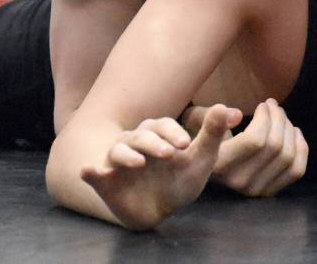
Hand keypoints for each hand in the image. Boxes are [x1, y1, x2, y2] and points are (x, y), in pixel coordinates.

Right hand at [81, 105, 241, 229]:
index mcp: (157, 134)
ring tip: (139, 163)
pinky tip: (90, 172)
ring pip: (118, 150)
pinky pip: (94, 174)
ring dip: (127, 155)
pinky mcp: (105, 181)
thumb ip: (211, 134)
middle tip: (169, 153)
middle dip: (154, 143)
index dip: (172, 132)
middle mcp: (135, 142)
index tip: (184, 144)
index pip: (163, 125)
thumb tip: (226, 107)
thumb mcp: (199, 159)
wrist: (158, 210)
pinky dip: (91, 172)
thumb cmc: (179, 179)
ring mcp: (118, 162)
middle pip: (140, 136)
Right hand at [185, 99, 307, 195]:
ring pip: (287, 156)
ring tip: (280, 115)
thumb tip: (237, 114)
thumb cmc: (200, 136)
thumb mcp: (195, 122)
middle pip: (274, 145)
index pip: (254, 140)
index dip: (265, 118)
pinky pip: (296, 170)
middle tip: (272, 105)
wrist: (200, 166)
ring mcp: (255, 190)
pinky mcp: (268, 192)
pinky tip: (294, 132)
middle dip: (279, 118)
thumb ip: (211, 117)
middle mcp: (238, 181)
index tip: (262, 104)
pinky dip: (301, 148)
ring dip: (289, 129)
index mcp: (219, 164)